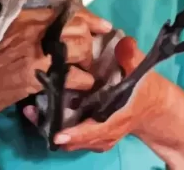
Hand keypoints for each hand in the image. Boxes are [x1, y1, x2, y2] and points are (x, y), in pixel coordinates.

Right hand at [0, 8, 106, 119]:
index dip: (90, 18)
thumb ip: (26, 27)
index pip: (68, 10)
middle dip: (89, 42)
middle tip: (87, 55)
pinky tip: (77, 86)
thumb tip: (50, 29)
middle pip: (78, 28)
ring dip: (87, 61)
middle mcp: (34, 30)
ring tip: (84, 70)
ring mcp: (37, 52)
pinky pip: (72, 76)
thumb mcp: (1, 30)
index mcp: (26, 16)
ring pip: (80, 49)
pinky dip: (80, 82)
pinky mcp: (36, 76)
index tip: (103, 25)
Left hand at [23, 36, 169, 151]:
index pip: (96, 130)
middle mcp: (106, 132)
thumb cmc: (145, 88)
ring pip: (73, 140)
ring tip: (30, 112)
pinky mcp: (92, 134)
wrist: (153, 107)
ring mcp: (98, 137)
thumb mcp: (142, 71)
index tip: (58, 133)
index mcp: (117, 118)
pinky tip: (39, 113)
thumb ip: (131, 58)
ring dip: (52, 128)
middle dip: (55, 129)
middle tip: (32, 114)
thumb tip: (124, 42)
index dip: (77, 133)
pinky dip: (57, 128)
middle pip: (77, 139)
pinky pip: (73, 138)